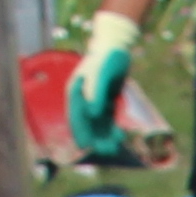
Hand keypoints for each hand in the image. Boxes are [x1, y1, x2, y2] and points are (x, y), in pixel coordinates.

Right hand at [69, 6, 142, 159]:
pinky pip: (108, 117)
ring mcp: (94, 99)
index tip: (85, 146)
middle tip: (107, 150)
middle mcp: (83, 97)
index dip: (80, 132)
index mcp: (76, 91)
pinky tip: (120, 134)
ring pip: (98, 122)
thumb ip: (96, 93)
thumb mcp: (101, 75)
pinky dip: (112, 126)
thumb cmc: (106, 58)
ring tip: (115, 145)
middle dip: (95, 137)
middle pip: (87, 123)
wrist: (116, 46)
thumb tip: (92, 114)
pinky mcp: (106, 99)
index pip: (75, 116)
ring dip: (105, 134)